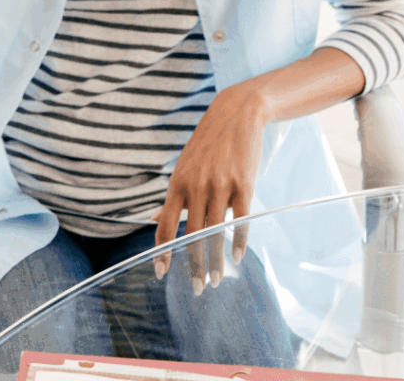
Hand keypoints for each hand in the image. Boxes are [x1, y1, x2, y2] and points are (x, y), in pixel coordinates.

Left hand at [152, 80, 269, 291]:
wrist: (235, 115)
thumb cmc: (207, 146)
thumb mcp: (185, 167)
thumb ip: (176, 196)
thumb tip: (159, 221)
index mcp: (177, 182)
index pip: (165, 224)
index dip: (162, 251)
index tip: (161, 273)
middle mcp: (196, 185)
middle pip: (191, 235)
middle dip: (193, 265)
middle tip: (197, 289)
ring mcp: (220, 184)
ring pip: (215, 232)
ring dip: (216, 261)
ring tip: (217, 280)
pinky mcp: (244, 184)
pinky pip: (240, 220)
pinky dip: (238, 241)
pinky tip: (237, 257)